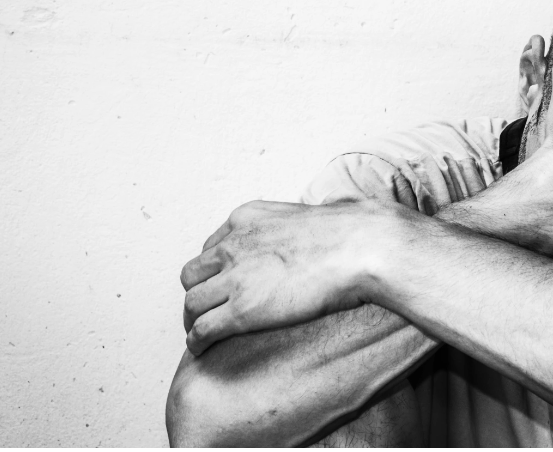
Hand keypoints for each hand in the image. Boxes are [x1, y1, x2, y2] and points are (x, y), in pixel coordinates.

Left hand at [178, 200, 379, 354]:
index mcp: (248, 217)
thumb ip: (312, 215)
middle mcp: (233, 244)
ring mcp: (235, 278)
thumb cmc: (352, 232)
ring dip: (193, 320)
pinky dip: (197, 342)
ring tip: (201, 333)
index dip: (214, 270)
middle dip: (199, 292)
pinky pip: (203, 329)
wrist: (360, 248)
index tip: (222, 284)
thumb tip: (336, 203)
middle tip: (209, 309)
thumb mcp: (315, 208)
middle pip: (193, 274)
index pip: (211, 246)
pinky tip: (203, 349)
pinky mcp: (241, 310)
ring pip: (191, 303)